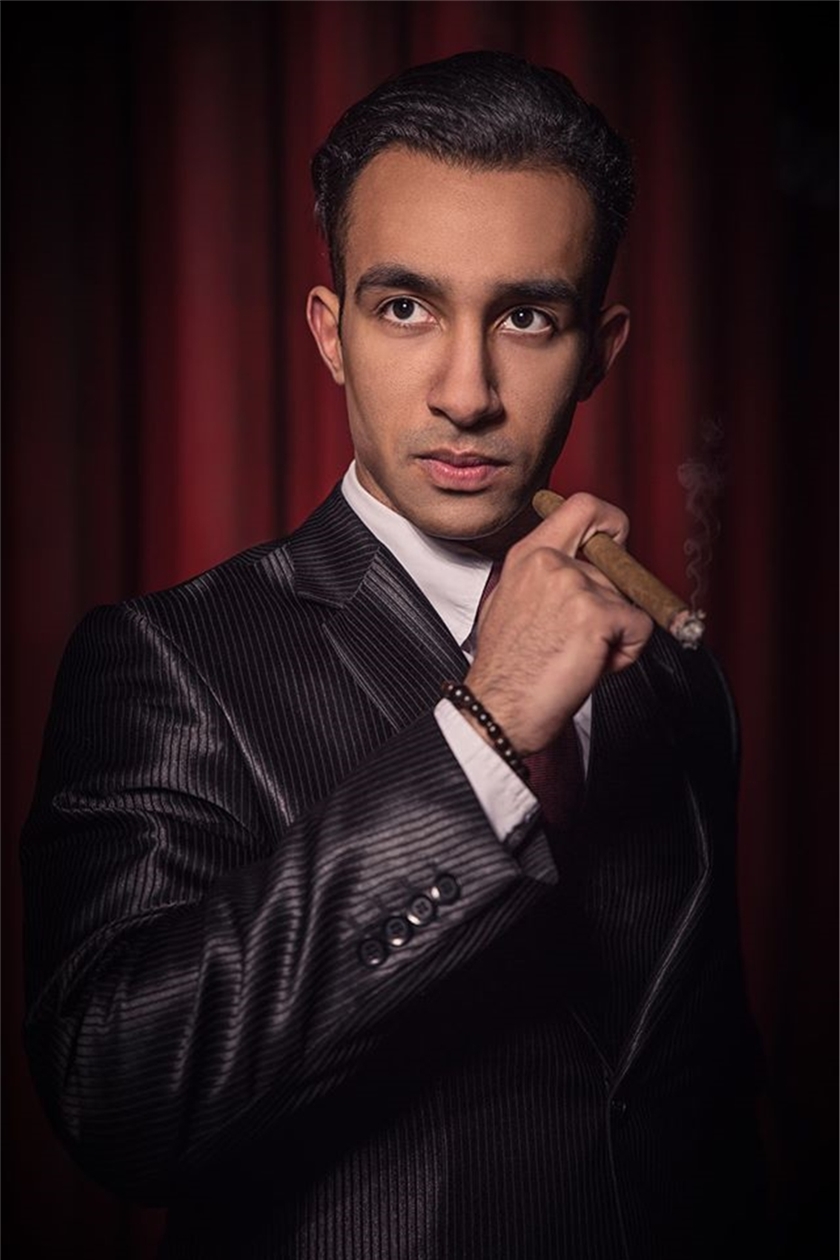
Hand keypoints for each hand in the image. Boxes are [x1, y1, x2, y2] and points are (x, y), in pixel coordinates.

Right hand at [465, 493, 652, 756]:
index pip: (583, 507)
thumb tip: (582, 567)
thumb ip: (545, 577)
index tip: (614, 545)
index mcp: (528, 555)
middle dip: (612, 601)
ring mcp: (575, 587)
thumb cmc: (506, 668)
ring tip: (579, 656)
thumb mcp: (510, 602)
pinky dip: (626, 653)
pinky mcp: (598, 616)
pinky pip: (640, 628)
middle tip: (584, 635)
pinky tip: (592, 666)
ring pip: (628, 601)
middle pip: (615, 565)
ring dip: (615, 634)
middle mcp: (551, 564)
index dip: (610, 524)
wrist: (497, 709)